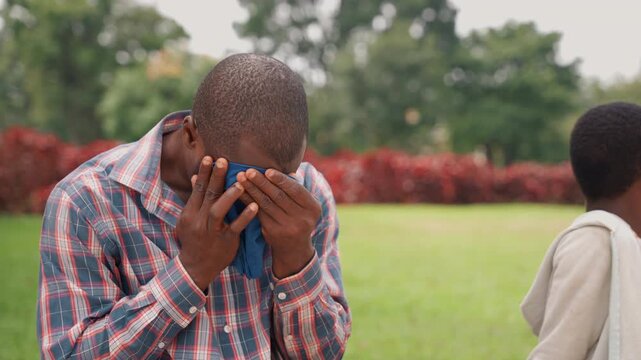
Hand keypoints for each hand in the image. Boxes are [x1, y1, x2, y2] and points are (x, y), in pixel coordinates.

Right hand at [177, 157, 257, 289]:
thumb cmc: (194, 239)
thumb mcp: (188, 219)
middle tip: (224, 161)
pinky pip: (236, 227)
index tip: (210, 158)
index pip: (198, 190)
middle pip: (208, 196)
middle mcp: (199, 221)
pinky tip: (255, 206)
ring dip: (229, 196)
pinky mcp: (226, 241)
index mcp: (190, 213)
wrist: (196, 267)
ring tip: (240, 183)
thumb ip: (194, 199)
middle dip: (215, 178)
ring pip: (219, 211)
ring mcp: (212, 231)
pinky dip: (245, 217)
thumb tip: (195, 177)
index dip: (204, 173)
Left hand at [237, 168, 320, 277]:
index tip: (267, 171)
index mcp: (313, 208)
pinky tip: (240, 192)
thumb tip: (289, 171)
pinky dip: (248, 201)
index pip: (295, 190)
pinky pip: (258, 213)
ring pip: (266, 204)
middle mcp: (302, 219)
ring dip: (252, 189)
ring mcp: (287, 227)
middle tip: (248, 171)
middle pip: (279, 196)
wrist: (295, 248)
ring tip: (241, 178)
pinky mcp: (273, 232)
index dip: (281, 180)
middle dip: (262, 182)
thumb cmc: (299, 218)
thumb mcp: (305, 206)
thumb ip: (297, 189)